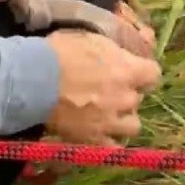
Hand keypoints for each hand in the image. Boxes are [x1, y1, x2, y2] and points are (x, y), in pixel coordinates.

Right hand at [43, 30, 160, 144]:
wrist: (31, 79)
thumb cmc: (56, 52)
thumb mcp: (88, 38)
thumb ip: (111, 48)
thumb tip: (124, 50)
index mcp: (127, 70)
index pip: (153, 74)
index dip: (142, 72)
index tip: (130, 71)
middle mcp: (126, 97)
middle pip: (138, 98)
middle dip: (125, 93)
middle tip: (106, 88)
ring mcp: (112, 121)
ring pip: (133, 125)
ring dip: (122, 118)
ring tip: (106, 114)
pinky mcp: (95, 139)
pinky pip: (113, 146)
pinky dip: (107, 139)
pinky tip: (97, 131)